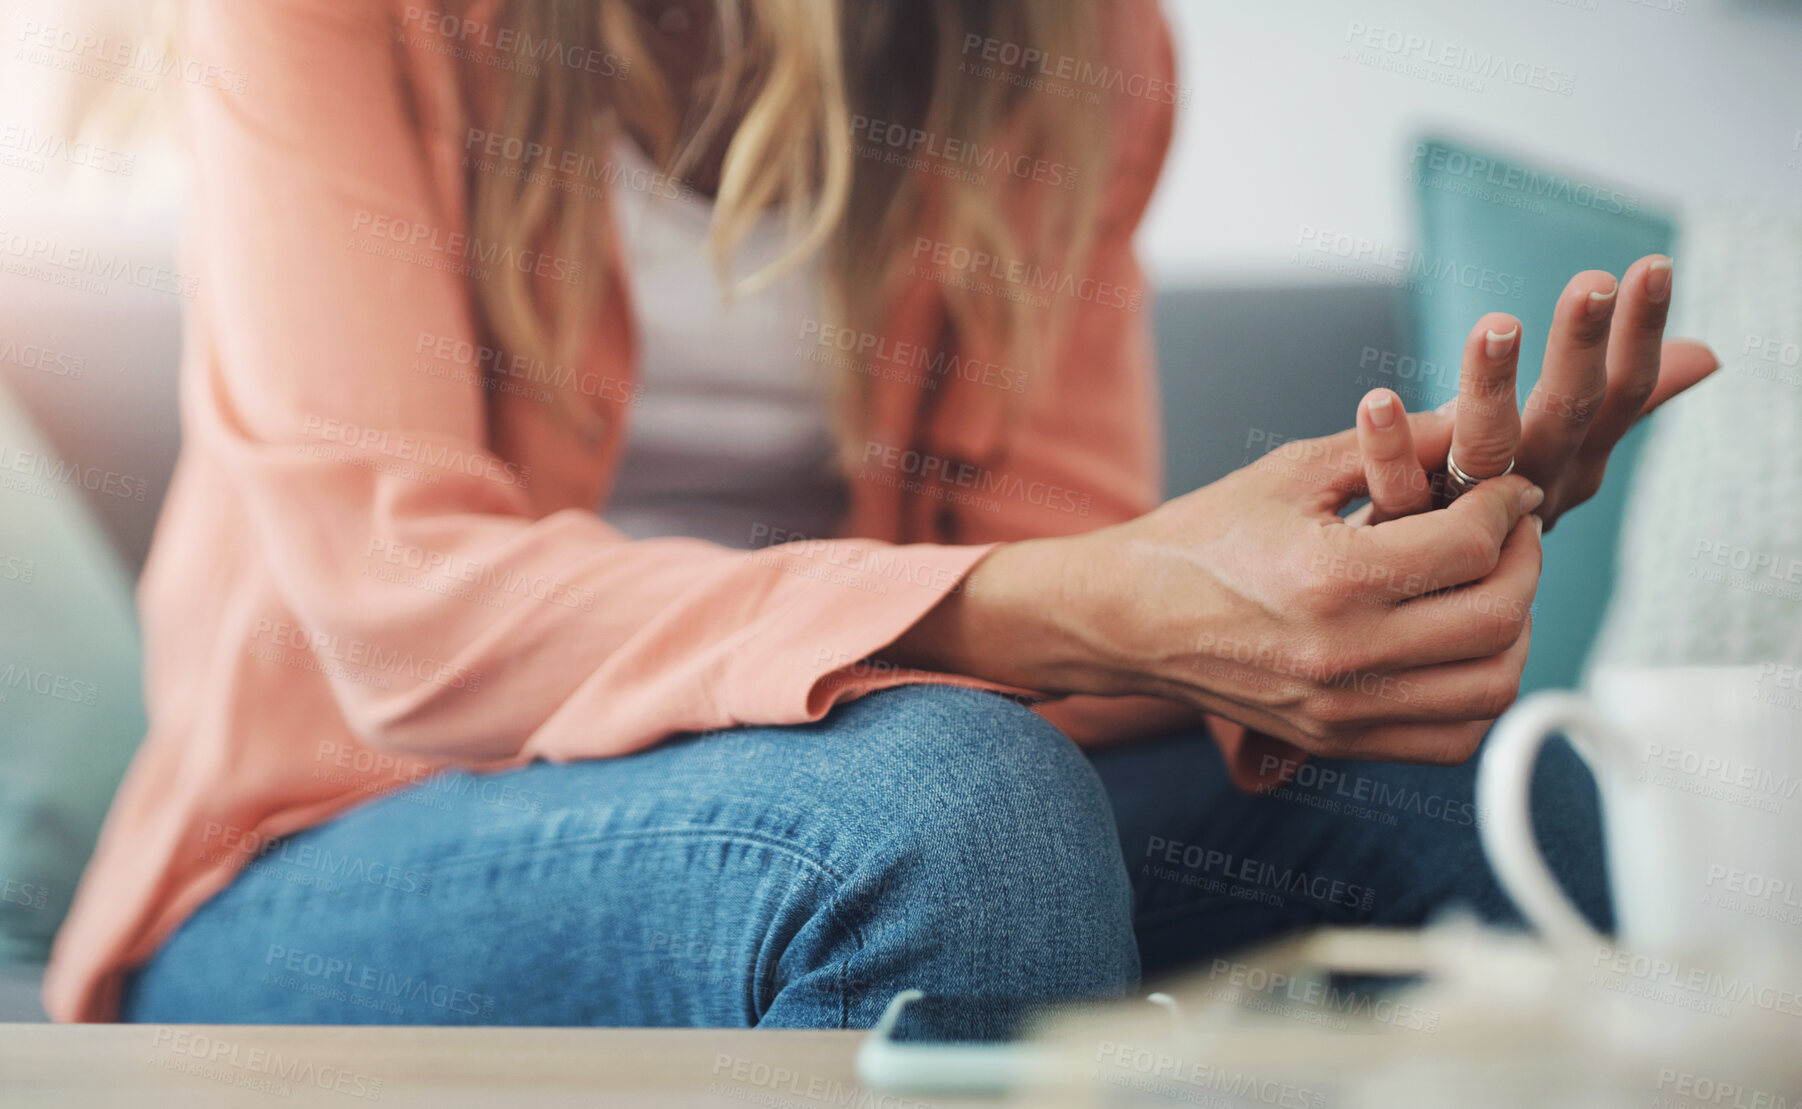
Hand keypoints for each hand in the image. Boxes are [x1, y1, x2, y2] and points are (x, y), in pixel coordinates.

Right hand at [889, 421, 1544, 763]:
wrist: (1129, 619)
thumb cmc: (1202, 538)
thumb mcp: (1291, 472)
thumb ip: (1393, 444)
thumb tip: (1474, 421)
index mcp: (1330, 579)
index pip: (1469, 547)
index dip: (1506, 508)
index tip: (1505, 490)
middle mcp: (1343, 656)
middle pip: (1498, 620)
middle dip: (1525, 565)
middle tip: (1513, 534)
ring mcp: (1342, 710)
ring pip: (1491, 690)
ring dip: (1514, 634)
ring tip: (1495, 591)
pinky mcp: (1339, 742)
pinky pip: (1451, 739)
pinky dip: (1479, 696)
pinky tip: (1462, 649)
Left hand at [1357, 255, 1717, 529]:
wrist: (1429, 618)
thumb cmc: (1496, 510)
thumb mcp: (1570, 454)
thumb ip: (1624, 401)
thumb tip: (1705, 355)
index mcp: (1575, 460)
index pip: (1624, 392)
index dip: (1641, 333)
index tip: (1653, 266)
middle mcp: (1533, 485)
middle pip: (1570, 412)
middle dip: (1582, 347)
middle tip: (1593, 285)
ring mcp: (1472, 511)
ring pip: (1490, 450)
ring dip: (1493, 386)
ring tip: (1495, 327)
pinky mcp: (1406, 532)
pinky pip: (1399, 488)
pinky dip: (1389, 446)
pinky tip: (1378, 400)